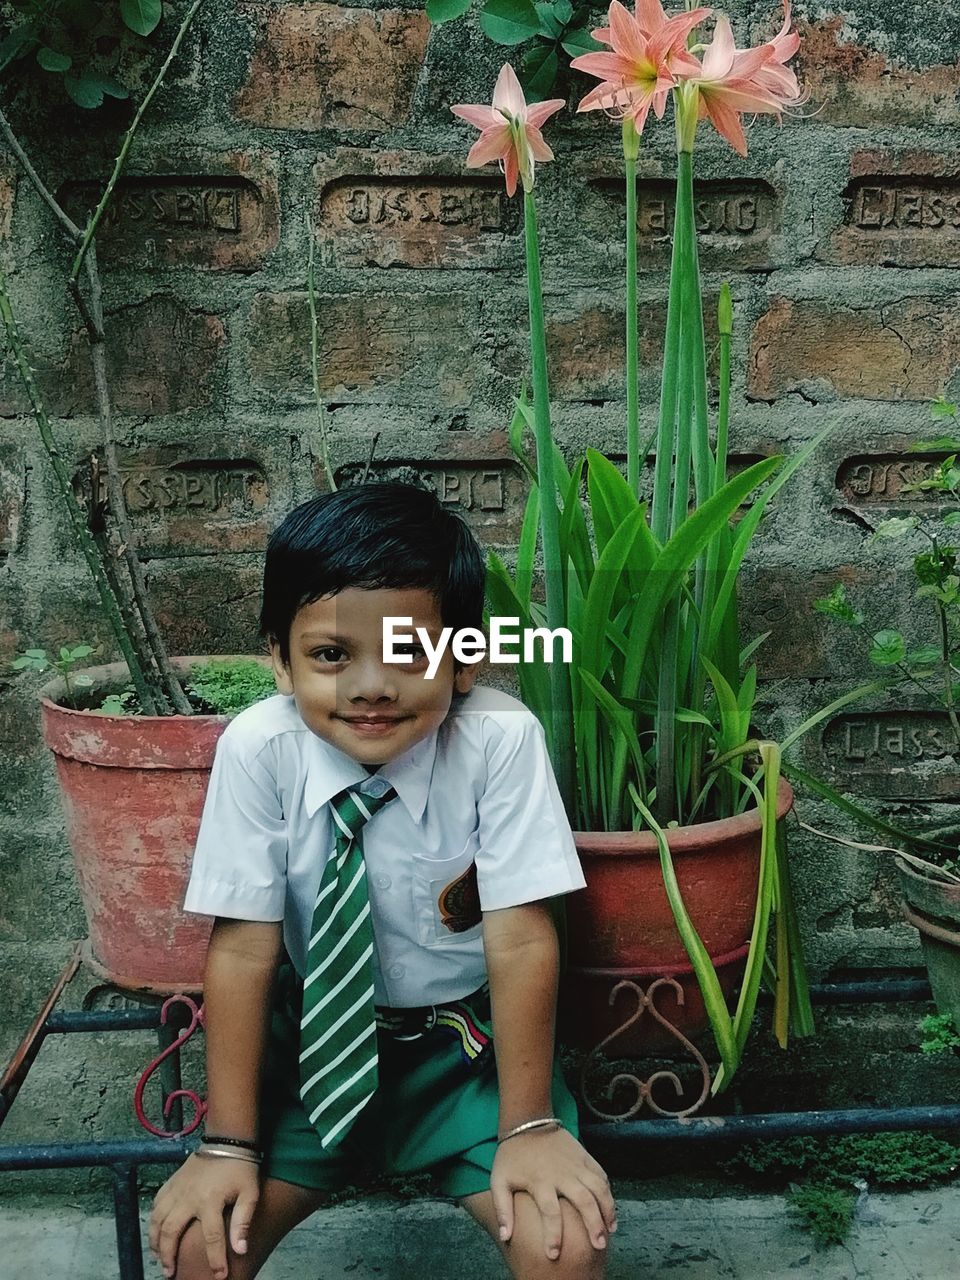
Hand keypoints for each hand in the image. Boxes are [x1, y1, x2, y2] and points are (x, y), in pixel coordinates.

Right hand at [149, 1152, 259, 1279]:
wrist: (227, 1140)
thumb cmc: (240, 1169)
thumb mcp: (250, 1192)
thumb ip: (244, 1221)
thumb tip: (241, 1250)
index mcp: (211, 1200)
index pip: (212, 1237)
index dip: (215, 1259)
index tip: (219, 1276)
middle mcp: (189, 1197)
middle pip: (172, 1232)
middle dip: (169, 1256)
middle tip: (170, 1274)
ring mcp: (177, 1189)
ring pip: (157, 1221)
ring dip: (156, 1243)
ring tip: (159, 1259)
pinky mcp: (171, 1183)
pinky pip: (155, 1205)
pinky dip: (153, 1223)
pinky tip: (156, 1234)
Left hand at [490, 1126, 615, 1260]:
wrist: (527, 1120)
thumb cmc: (512, 1155)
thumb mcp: (499, 1180)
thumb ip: (502, 1209)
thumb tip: (505, 1237)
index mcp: (540, 1181)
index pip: (550, 1212)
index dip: (553, 1236)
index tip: (554, 1255)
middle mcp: (562, 1173)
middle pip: (583, 1200)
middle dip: (593, 1224)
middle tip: (599, 1245)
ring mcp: (575, 1163)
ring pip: (598, 1187)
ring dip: (607, 1209)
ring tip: (611, 1230)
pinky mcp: (584, 1155)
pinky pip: (601, 1174)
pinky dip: (608, 1191)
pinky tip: (610, 1207)